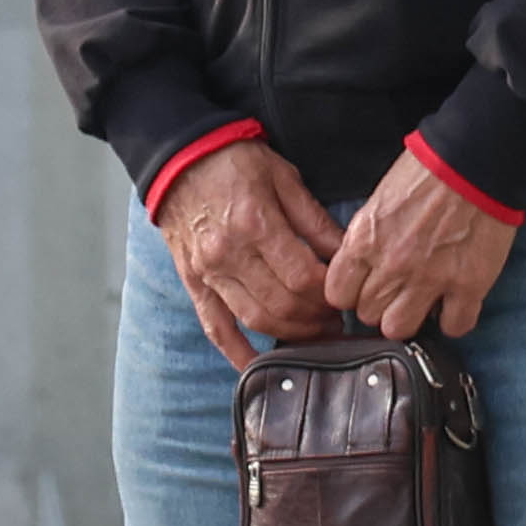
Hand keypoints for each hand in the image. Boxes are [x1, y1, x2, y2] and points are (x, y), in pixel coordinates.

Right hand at [154, 145, 339, 371]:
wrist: (178, 158)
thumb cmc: (232, 162)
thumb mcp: (284, 178)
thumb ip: (315, 221)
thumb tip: (348, 254)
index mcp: (255, 224)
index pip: (303, 277)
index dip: (330, 294)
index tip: (345, 294)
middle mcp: (229, 253)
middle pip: (283, 303)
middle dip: (317, 318)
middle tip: (336, 318)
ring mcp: (208, 271)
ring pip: (255, 319)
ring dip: (290, 333)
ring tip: (313, 332)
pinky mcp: (194, 281)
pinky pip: (215, 326)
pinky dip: (236, 352)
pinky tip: (258, 366)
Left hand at [324, 150, 519, 345]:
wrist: (473, 162)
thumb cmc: (425, 174)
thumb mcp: (377, 202)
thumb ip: (365, 239)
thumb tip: (360, 269)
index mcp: (364, 242)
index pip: (338, 295)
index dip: (350, 294)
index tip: (362, 288)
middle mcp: (392, 266)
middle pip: (368, 316)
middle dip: (379, 306)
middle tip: (395, 292)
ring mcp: (430, 279)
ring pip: (401, 329)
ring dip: (410, 318)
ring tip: (421, 303)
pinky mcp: (469, 285)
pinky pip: (453, 327)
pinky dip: (453, 321)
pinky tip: (453, 305)